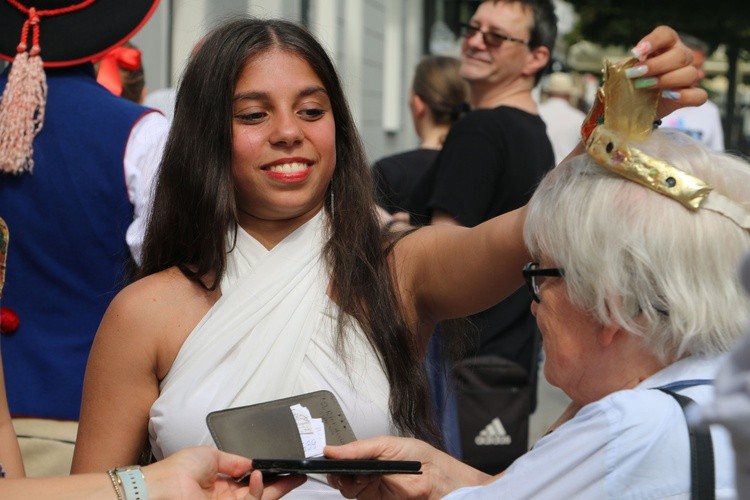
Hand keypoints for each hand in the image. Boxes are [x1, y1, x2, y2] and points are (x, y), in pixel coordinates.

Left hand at [143, 446, 305, 498]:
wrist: (161, 488)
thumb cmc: (177, 470)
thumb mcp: (210, 455)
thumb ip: (235, 460)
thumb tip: (251, 463)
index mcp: (219, 483)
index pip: (249, 481)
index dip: (268, 475)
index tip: (284, 468)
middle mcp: (225, 497)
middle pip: (260, 493)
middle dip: (281, 484)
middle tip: (298, 474)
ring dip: (273, 486)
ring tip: (277, 472)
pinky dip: (258, 490)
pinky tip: (258, 477)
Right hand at [325, 436, 489, 499]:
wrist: (435, 477)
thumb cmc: (418, 456)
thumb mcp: (385, 444)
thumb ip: (358, 448)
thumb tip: (333, 449)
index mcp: (369, 453)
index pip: (343, 455)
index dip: (333, 456)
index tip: (327, 455)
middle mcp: (366, 470)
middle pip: (340, 473)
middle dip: (337, 470)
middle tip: (341, 466)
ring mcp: (368, 486)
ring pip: (344, 486)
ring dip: (347, 480)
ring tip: (359, 473)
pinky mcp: (373, 498)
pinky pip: (354, 496)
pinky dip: (355, 489)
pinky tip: (363, 482)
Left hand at [628, 25, 706, 117]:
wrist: (635, 106)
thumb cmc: (631, 83)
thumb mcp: (624, 72)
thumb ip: (624, 67)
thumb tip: (620, 69)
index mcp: (666, 45)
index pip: (666, 34)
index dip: (653, 41)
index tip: (637, 52)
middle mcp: (681, 57)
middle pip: (680, 55)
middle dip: (656, 65)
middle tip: (636, 74)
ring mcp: (689, 76)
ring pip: (690, 74)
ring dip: (666, 80)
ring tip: (645, 86)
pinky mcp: (691, 96)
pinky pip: (699, 95)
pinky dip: (685, 96)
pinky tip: (668, 96)